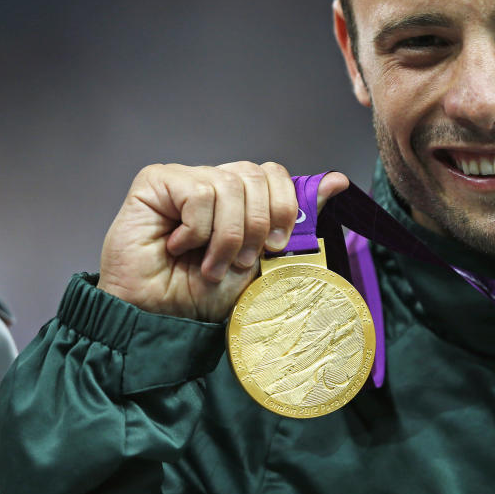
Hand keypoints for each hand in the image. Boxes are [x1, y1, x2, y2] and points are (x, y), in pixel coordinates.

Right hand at [97, 162, 348, 321]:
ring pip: (230, 184)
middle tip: (241, 261)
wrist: (160, 319)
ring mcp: (184, 178)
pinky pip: (199, 192)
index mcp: (240, 197)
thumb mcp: (264, 260)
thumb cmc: (204, 294)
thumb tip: (338, 180)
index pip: (275, 174)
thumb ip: (298, 219)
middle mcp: (213, 181)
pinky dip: (197, 230)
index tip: (278, 246)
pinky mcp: (156, 181)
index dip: (283, 206)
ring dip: (226, 237)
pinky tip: (177, 247)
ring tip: (209, 265)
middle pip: (257, 175)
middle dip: (257, 227)